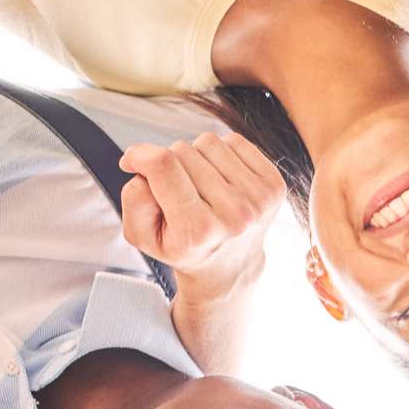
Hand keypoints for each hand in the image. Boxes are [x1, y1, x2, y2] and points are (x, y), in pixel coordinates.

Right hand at [119, 131, 284, 299]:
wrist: (229, 267)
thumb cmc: (183, 247)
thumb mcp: (144, 237)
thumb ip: (134, 200)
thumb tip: (141, 164)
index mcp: (198, 231)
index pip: (163, 165)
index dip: (141, 155)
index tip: (134, 162)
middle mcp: (234, 216)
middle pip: (182, 150)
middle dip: (170, 162)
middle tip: (177, 191)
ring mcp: (258, 200)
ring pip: (208, 142)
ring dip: (197, 157)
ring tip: (199, 186)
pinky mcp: (274, 185)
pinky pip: (234, 141)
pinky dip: (221, 154)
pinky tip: (220, 180)